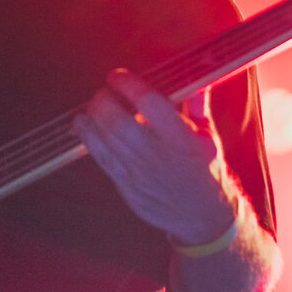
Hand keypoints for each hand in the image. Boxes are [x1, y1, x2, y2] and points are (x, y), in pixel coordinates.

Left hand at [74, 69, 236, 245]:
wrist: (203, 217)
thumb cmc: (206, 171)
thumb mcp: (208, 137)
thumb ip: (196, 104)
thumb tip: (194, 75)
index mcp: (182, 139)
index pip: (150, 103)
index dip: (129, 85)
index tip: (118, 75)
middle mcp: (158, 156)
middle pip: (119, 122)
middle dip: (105, 100)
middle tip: (105, 90)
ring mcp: (140, 174)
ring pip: (105, 140)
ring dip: (93, 116)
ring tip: (93, 105)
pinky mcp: (127, 188)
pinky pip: (101, 159)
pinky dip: (88, 138)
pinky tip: (83, 124)